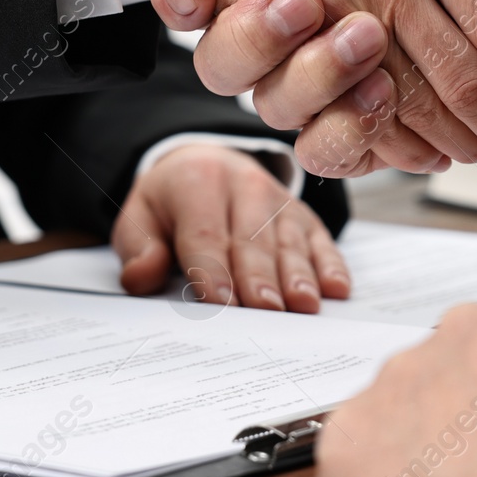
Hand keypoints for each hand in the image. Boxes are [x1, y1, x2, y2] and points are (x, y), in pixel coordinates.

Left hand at [113, 143, 347, 311]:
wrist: (208, 165)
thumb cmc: (173, 203)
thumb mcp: (142, 217)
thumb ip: (139, 248)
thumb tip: (140, 276)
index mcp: (198, 182)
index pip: (204, 234)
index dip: (212, 270)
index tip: (220, 302)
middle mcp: (245, 186)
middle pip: (252, 240)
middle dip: (259, 277)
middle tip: (266, 310)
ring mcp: (280, 201)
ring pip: (289, 242)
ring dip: (299, 275)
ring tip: (304, 305)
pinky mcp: (305, 217)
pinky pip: (320, 241)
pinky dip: (330, 265)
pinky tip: (336, 288)